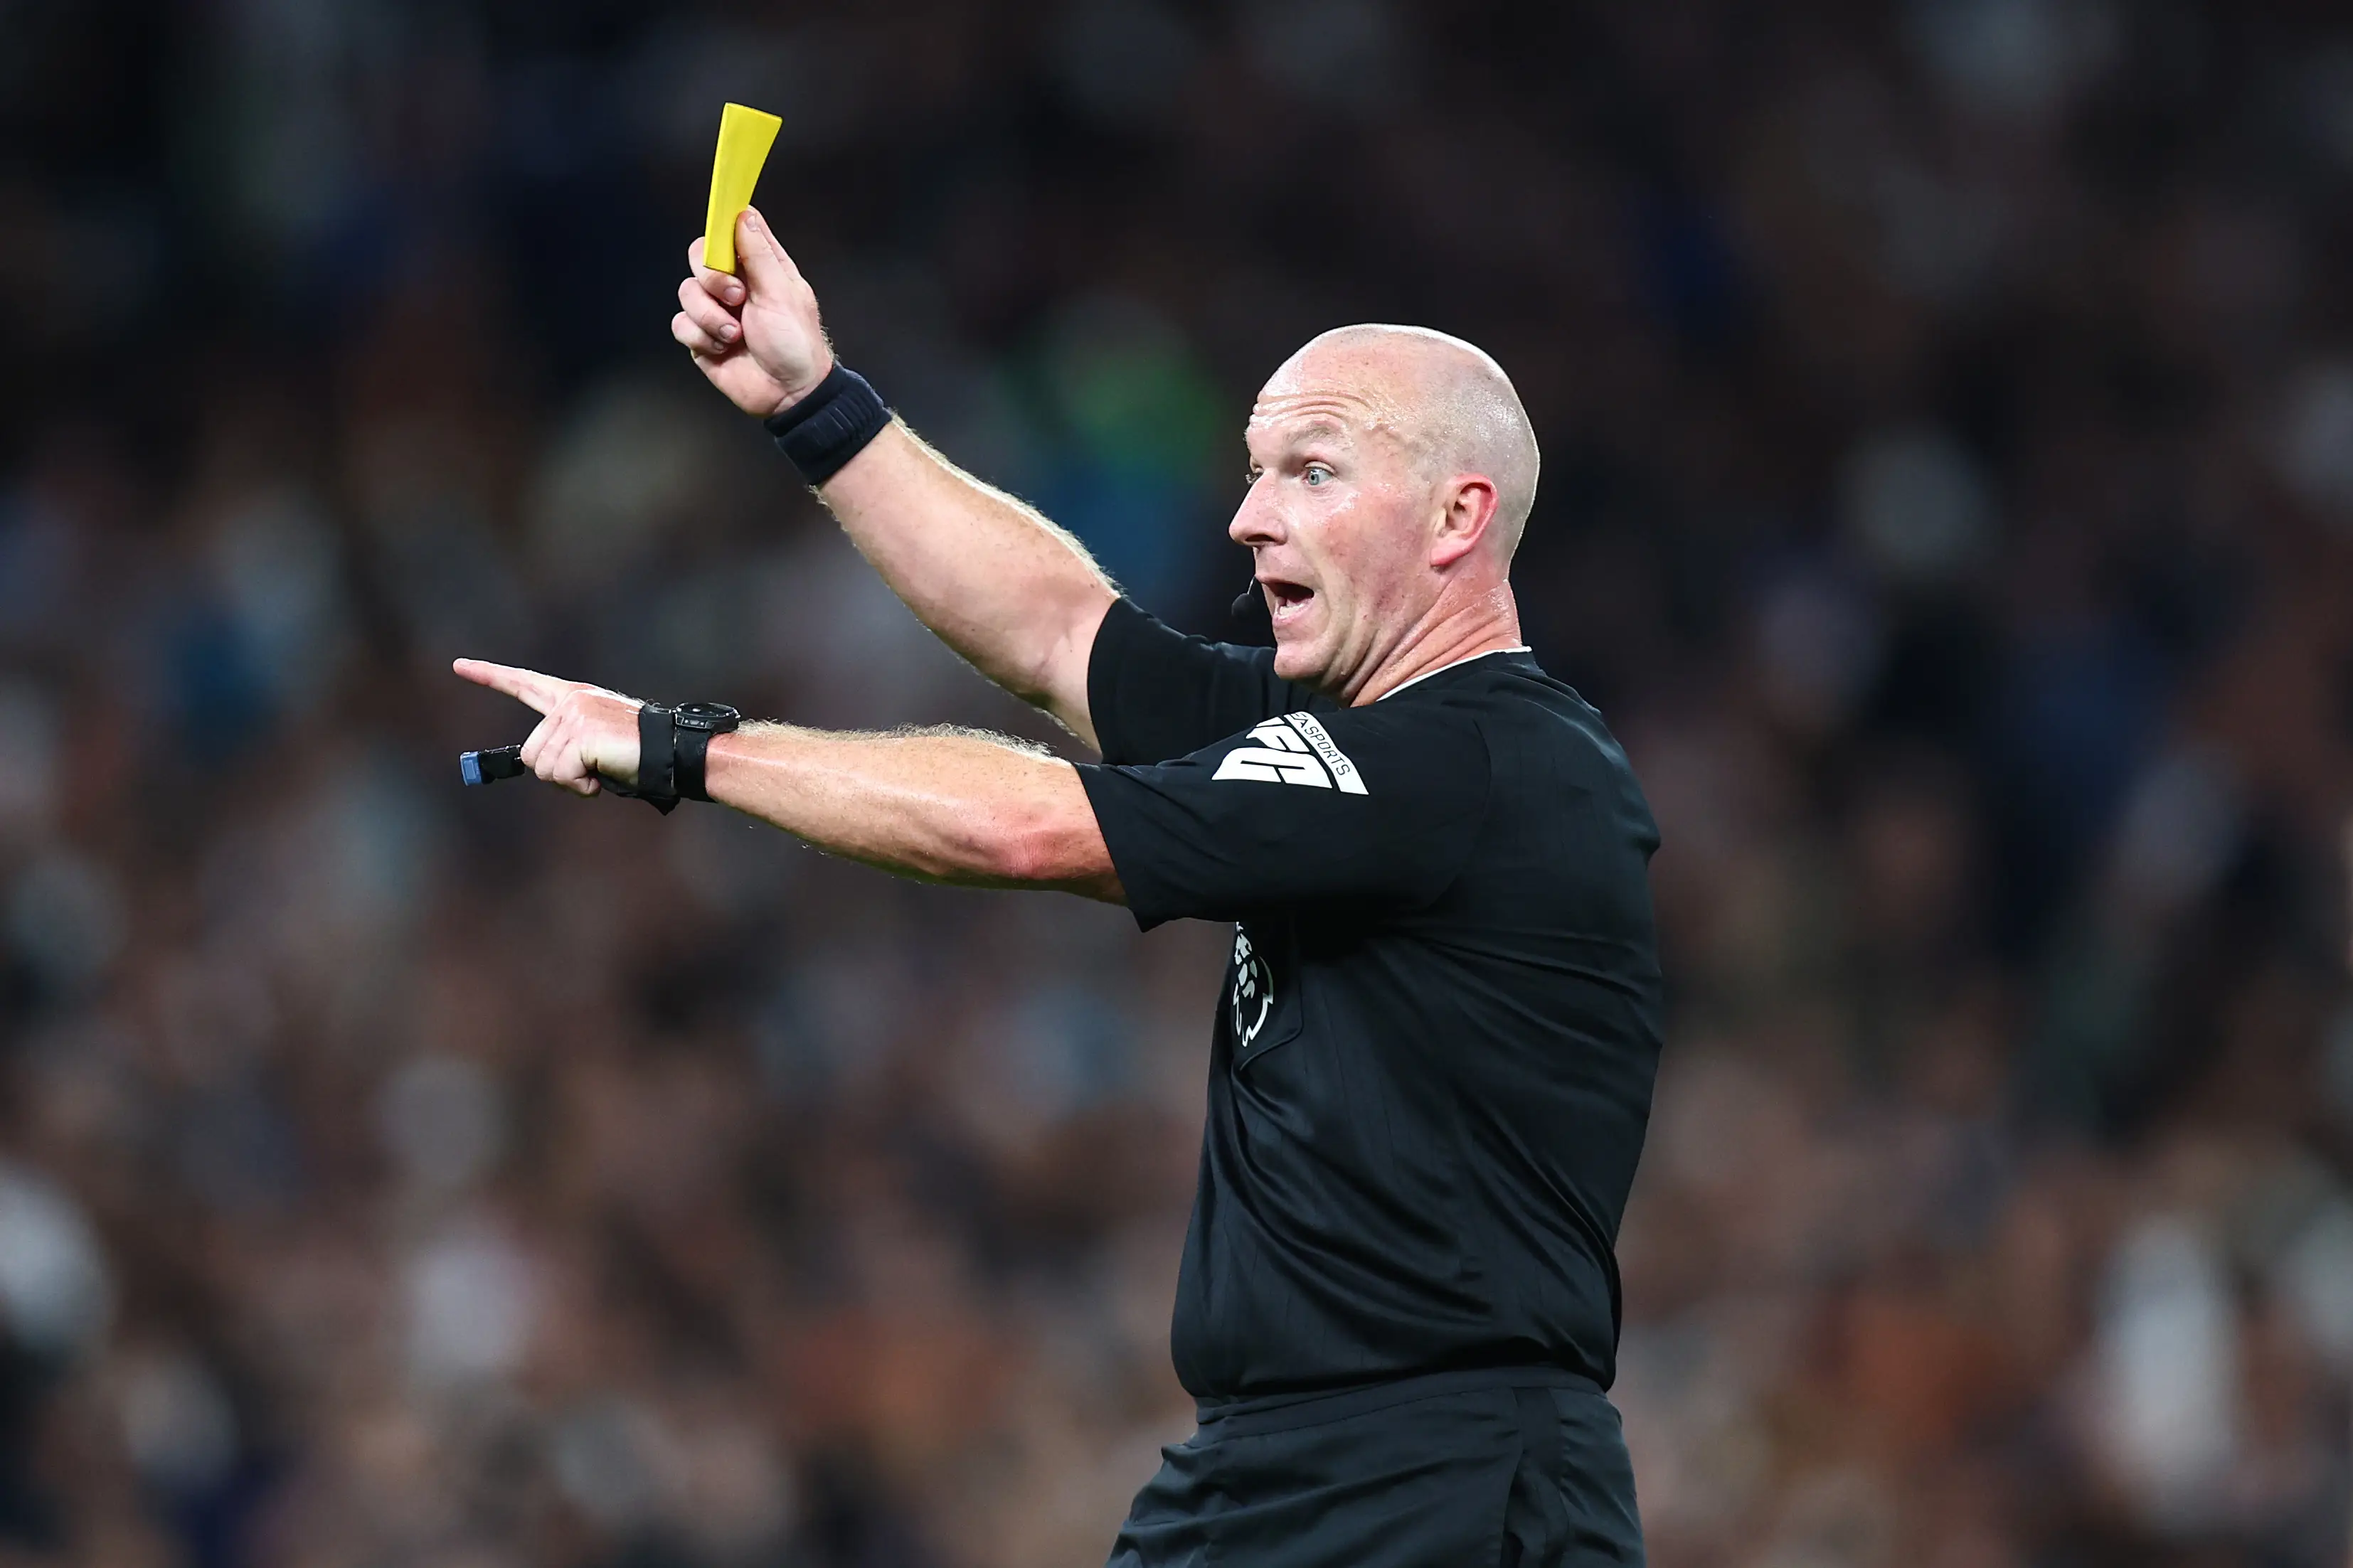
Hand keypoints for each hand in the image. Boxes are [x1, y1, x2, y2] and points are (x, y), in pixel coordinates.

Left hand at [453, 659, 640, 796]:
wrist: (671, 750)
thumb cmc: (637, 752)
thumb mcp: (593, 742)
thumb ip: (565, 743)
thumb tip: (542, 767)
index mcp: (572, 696)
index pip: (523, 683)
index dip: (490, 676)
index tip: (460, 666)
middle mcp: (570, 702)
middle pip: (530, 753)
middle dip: (557, 773)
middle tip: (590, 772)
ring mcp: (574, 716)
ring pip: (542, 768)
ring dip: (570, 781)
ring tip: (600, 770)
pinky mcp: (581, 735)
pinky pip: (560, 776)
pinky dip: (581, 786)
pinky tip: (602, 775)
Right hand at [672, 207, 834, 417]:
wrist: (789, 393)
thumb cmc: (796, 344)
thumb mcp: (782, 294)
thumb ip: (760, 255)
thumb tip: (745, 216)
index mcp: (760, 268)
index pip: (733, 232)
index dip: (723, 227)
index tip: (721, 234)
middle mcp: (735, 285)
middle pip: (699, 257)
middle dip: (711, 277)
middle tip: (735, 297)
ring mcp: (716, 311)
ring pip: (686, 292)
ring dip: (709, 315)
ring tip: (734, 334)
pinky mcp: (702, 337)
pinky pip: (681, 324)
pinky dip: (700, 335)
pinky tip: (723, 348)